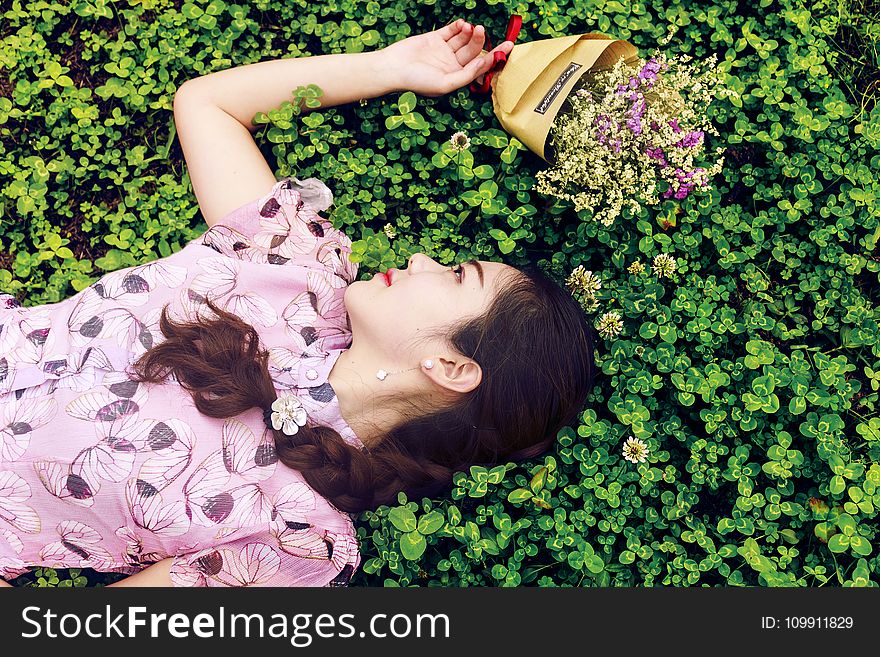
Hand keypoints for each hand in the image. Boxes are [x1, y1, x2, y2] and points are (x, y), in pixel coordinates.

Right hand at [378, 18, 514, 96]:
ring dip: (469, 32)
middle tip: (482, 30)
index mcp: (456, 77)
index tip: (507, 47)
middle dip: (480, 40)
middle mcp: (452, 64)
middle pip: (473, 51)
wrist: (393, 68)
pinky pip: (451, 31)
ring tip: (470, 27)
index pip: (479, 66)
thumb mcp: (445, 84)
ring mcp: (443, 51)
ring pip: (463, 39)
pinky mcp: (435, 38)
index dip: (494, 57)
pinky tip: (462, 24)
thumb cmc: (417, 81)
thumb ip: (466, 76)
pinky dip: (458, 26)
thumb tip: (483, 65)